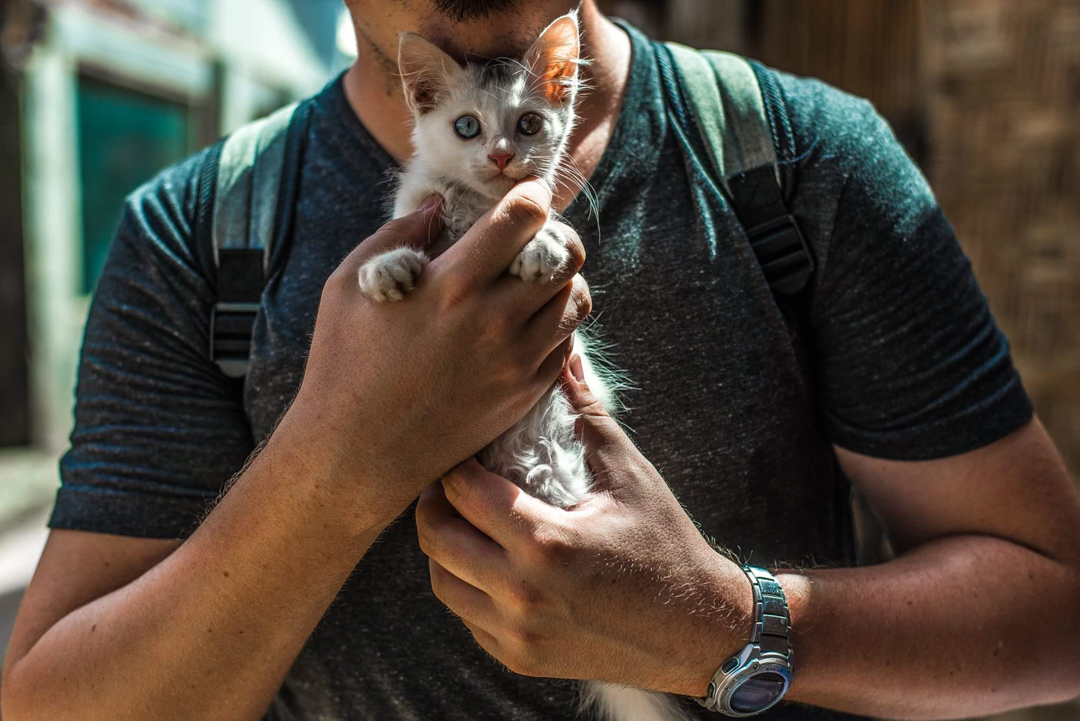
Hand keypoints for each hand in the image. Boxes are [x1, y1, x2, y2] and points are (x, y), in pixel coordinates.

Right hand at [274, 179, 589, 531]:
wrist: (358, 453)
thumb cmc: (343, 364)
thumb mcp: (349, 286)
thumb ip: (398, 234)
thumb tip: (438, 205)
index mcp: (452, 284)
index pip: (523, 218)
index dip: (531, 195)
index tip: (526, 196)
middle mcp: (495, 320)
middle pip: (566, 255)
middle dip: (555, 234)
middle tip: (536, 238)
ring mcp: (516, 360)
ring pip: (576, 298)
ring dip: (562, 280)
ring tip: (534, 279)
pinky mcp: (525, 392)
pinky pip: (568, 342)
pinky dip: (557, 322)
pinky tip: (528, 320)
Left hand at [414, 358, 754, 695]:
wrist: (696, 631)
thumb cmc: (666, 546)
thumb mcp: (629, 476)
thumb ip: (587, 415)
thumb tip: (565, 356)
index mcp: (546, 542)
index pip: (462, 491)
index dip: (455, 462)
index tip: (467, 448)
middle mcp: (522, 593)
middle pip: (437, 537)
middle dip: (436, 502)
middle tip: (452, 482)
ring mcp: (517, 633)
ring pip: (442, 582)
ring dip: (445, 546)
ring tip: (466, 520)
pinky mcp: (519, 658)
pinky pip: (466, 616)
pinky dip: (467, 585)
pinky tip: (489, 561)